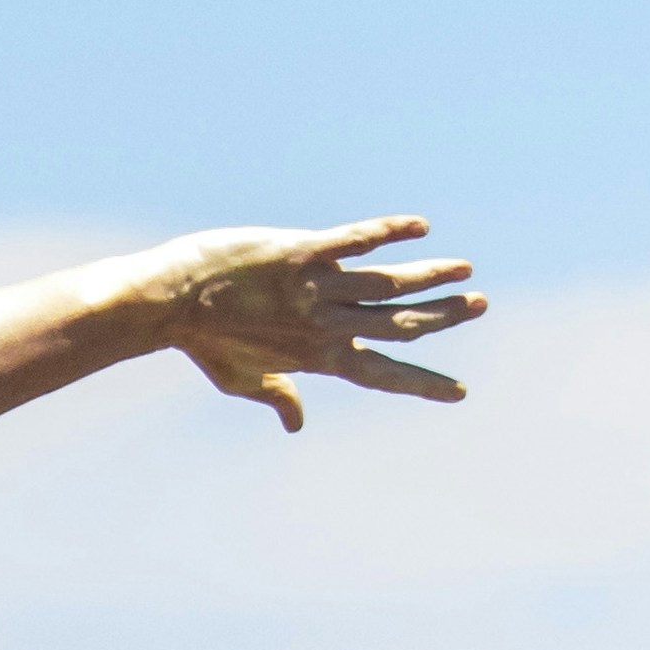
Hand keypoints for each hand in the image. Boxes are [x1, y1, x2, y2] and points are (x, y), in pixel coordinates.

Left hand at [139, 219, 482, 430]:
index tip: (459, 392)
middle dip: (443, 318)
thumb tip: (297, 423)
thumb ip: (279, 395)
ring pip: (387, 285)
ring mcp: (315, 289)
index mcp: (318, 357)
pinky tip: (419, 226)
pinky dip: (388, 232)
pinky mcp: (301, 253)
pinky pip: (354, 241)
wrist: (169, 302)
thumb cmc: (203, 341)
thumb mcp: (241, 379)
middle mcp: (325, 326)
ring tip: (464, 269)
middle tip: (480, 305)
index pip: (382, 375)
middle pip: (399, 325)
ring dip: (430, 277)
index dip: (422, 385)